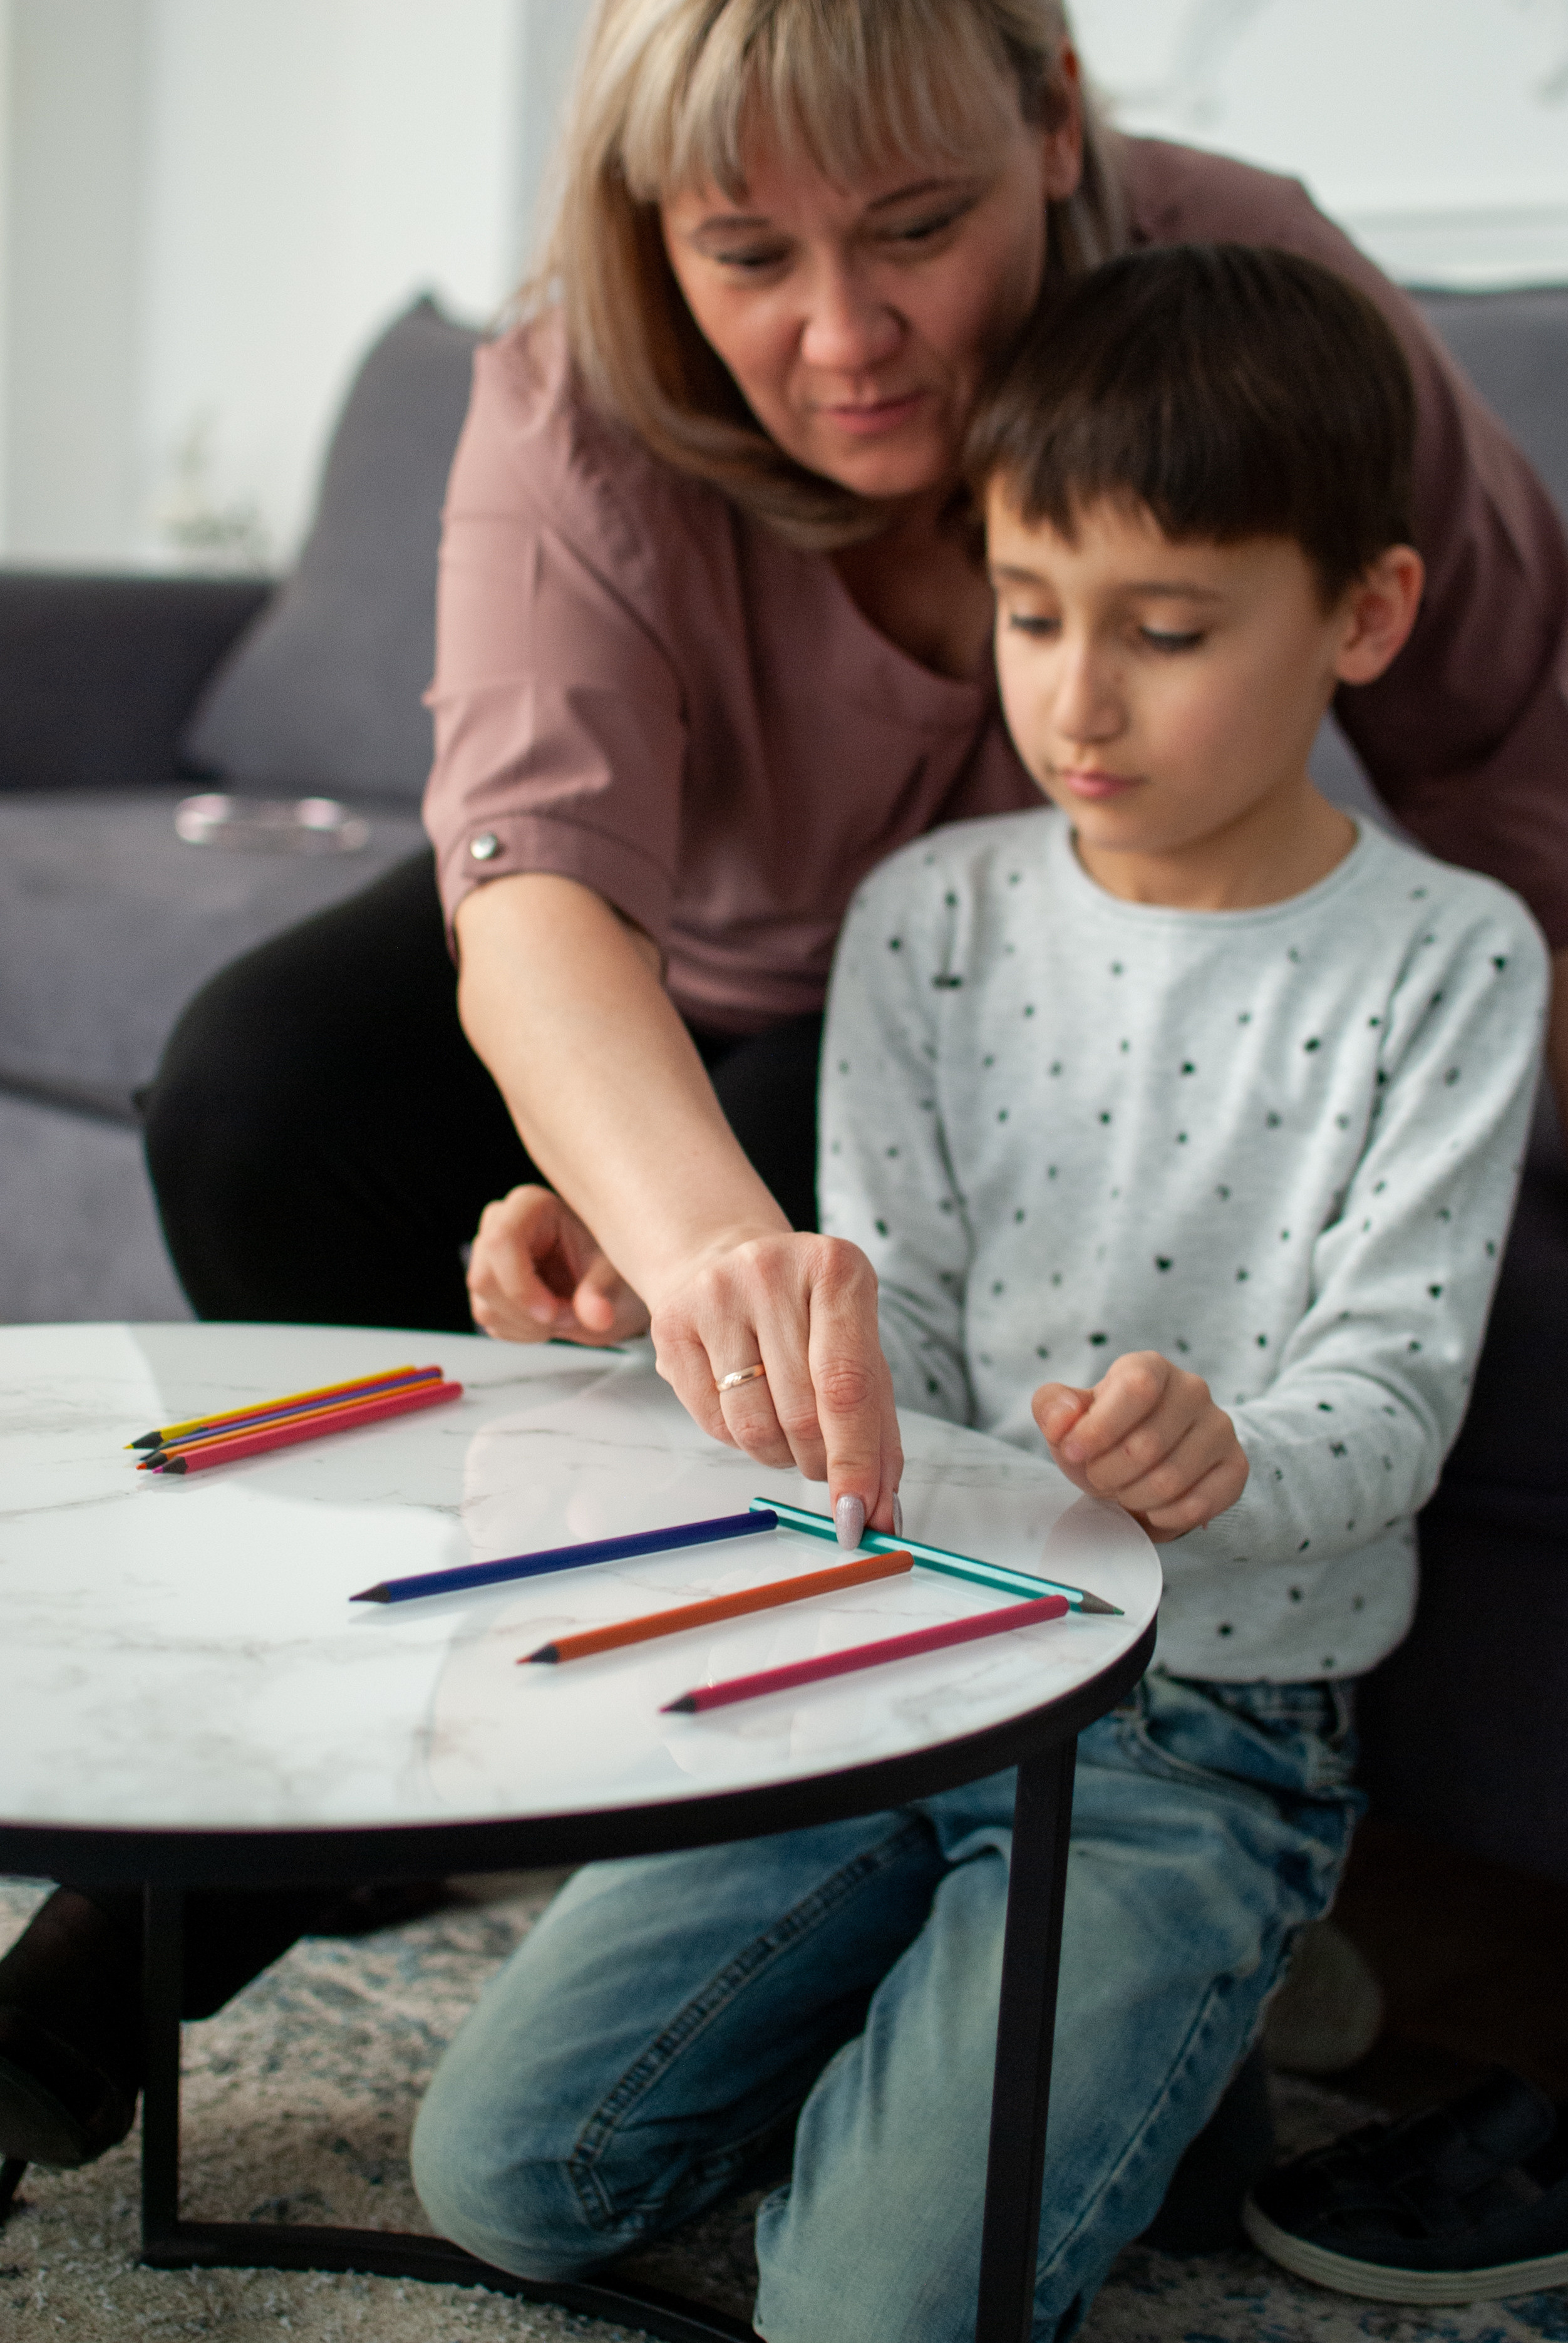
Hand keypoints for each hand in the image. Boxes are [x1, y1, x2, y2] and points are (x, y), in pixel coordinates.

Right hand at [467, 1185, 649, 1346]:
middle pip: (484, 1278)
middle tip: (571, 1317)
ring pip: (484, 1306)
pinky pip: (490, 1320)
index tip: (551, 1314)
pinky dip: (523, 1332)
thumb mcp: (614, 1273)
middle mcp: (501, 1225)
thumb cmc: (610, 1263)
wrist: (606, 1282)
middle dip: (528, 1313)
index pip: (501, 1241)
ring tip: (567, 1315)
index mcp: (532, 1206)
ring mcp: (488, 1256)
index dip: (520, 1285)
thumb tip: (597, 1317)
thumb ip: (602, 1292)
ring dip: (529, 1326)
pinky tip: (550, 1320)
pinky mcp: (487, 1286)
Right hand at [647, 1230, 902, 1540]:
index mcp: (836, 1270)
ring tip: (787, 1430)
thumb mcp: (858, 1350)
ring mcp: (715, 1294)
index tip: (860, 1516)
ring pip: (753, 1426)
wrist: (724, 1261)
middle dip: (820, 1463)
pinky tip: (749, 1406)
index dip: (855, 1460)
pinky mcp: (670, 1324)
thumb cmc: (805, 1318)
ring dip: (779, 1455)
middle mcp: (771, 1272)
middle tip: (824, 1465)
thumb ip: (877, 1431)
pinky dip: (740, 1439)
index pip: (848, 1385)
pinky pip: (713, 1423)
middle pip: (802, 1413)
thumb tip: (883, 1514)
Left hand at [1031, 1352, 1247, 1543]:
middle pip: (1148, 1444)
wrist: (1142, 1465)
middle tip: (1098, 1478)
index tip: (1074, 1452)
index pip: (1137, 1388)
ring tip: (1123, 1492)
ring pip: (1172, 1479)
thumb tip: (1062, 1419)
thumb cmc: (1102, 1436)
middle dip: (1109, 1474)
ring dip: (1133, 1498)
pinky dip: (1164, 1517)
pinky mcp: (1235, 1466)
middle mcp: (1193, 1390)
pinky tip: (1152, 1508)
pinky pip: (1199, 1504)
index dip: (1100, 1427)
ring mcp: (1220, 1427)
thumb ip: (1052, 1408)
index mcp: (1150, 1368)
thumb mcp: (1066, 1419)